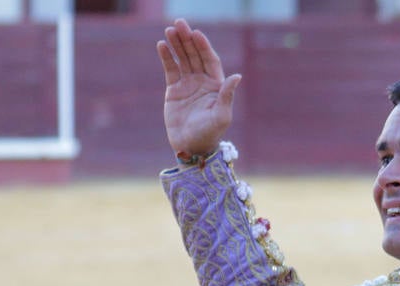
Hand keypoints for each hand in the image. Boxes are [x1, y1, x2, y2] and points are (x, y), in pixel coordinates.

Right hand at [157, 20, 241, 159]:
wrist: (191, 147)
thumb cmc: (210, 133)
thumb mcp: (221, 115)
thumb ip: (227, 95)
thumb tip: (237, 76)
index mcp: (216, 85)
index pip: (209, 60)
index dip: (203, 46)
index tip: (196, 34)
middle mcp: (202, 81)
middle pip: (194, 55)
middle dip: (187, 39)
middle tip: (179, 24)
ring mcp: (188, 84)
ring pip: (182, 59)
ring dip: (176, 44)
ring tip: (169, 30)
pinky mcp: (174, 90)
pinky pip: (170, 69)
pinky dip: (166, 57)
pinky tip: (162, 45)